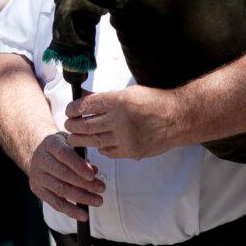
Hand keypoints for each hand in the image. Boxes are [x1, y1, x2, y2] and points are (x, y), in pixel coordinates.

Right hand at [28, 132, 104, 220]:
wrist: (37, 153)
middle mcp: (41, 160)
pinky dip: (71, 211)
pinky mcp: (38, 190)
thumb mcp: (71, 143)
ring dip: (81, 197)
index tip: (93, 175)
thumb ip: (82, 155)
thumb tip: (95, 171)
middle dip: (84, 184)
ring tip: (98, 201)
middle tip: (102, 188)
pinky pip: (55, 203)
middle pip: (63, 174)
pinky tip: (84, 216)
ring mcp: (37, 176)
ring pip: (60, 190)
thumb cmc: (61, 147)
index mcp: (50, 144)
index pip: (63, 154)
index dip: (78, 165)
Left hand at [64, 85, 181, 159]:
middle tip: (68, 125)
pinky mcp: (131, 152)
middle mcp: (120, 120)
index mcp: (119, 101)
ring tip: (74, 137)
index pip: (87, 106)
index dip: (73, 109)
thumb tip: (83, 97)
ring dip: (80, 139)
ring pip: (94, 141)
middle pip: (86, 125)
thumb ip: (104, 97)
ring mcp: (126, 138)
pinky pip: (108, 152)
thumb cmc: (153, 101)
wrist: (178, 118)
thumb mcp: (128, 92)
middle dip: (72, 126)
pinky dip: (100, 148)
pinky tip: (97, 144)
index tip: (69, 111)